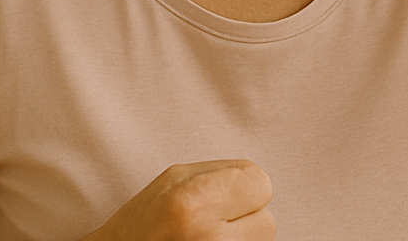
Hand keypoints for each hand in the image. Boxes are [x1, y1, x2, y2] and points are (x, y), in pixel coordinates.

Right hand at [84, 160, 274, 240]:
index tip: (224, 199)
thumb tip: (257, 180)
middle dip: (245, 221)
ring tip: (206, 240)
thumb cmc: (140, 226)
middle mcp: (206, 237)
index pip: (259, 182)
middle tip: (211, 226)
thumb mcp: (172, 181)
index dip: (245, 189)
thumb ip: (219, 174)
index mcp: (192, 202)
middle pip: (266, 220)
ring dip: (243, 240)